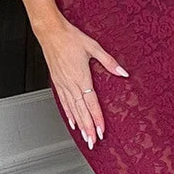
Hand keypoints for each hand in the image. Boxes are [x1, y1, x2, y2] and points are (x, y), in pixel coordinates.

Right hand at [35, 15, 129, 148]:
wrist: (50, 32)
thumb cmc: (70, 37)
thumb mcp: (93, 47)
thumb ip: (109, 62)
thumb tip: (122, 72)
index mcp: (81, 75)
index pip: (91, 102)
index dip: (96, 118)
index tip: (101, 130)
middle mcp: (70, 83)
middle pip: (81, 110)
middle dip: (88, 127)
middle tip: (93, 141)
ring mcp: (62, 83)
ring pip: (72, 109)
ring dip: (79, 125)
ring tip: (85, 137)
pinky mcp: (57, 82)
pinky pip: (63, 102)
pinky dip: (68, 114)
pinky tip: (72, 122)